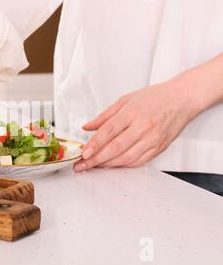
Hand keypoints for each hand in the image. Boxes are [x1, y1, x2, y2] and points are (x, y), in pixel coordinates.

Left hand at [73, 79, 201, 171]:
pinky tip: (111, 165)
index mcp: (133, 113)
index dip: (94, 144)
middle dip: (96, 159)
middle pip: (115, 148)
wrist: (182, 100)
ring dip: (107, 164)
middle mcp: (143, 128)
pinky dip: (122, 165)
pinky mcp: (158, 148)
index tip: (83, 153)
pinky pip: (137, 161)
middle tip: (82, 165)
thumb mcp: (125, 100)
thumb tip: (87, 127)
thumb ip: (104, 116)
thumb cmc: (155, 98)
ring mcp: (152, 140)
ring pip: (126, 158)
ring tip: (93, 166)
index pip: (109, 131)